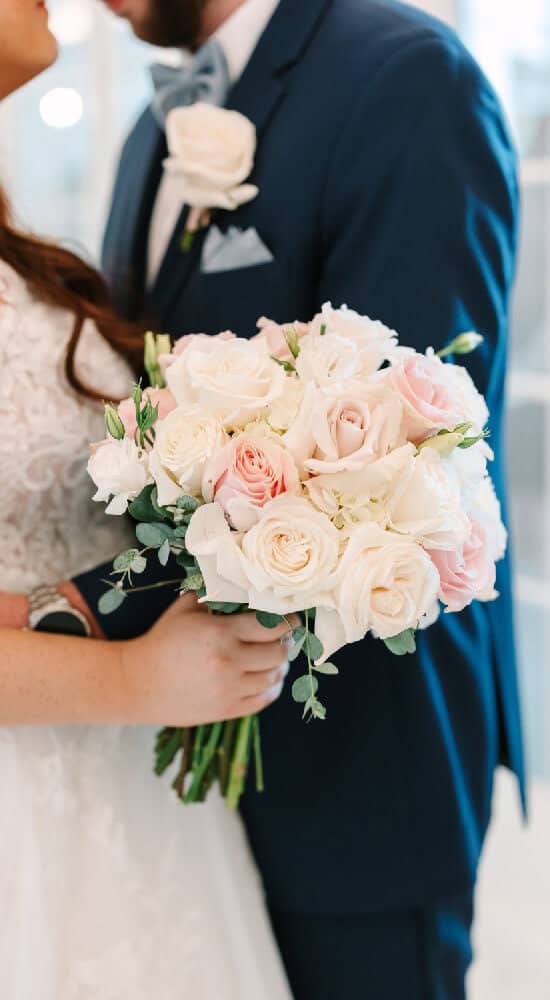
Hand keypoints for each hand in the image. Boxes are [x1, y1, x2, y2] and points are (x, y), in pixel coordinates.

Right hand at [121, 595, 297, 725]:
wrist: (138, 683)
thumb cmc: (162, 641)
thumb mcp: (185, 609)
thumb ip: (214, 598)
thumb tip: (242, 590)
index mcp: (220, 633)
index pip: (270, 627)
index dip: (287, 622)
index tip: (291, 619)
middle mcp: (229, 661)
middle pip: (278, 653)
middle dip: (286, 643)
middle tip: (285, 638)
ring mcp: (229, 689)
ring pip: (274, 677)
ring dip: (280, 666)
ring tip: (277, 658)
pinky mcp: (226, 710)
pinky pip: (263, 700)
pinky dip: (272, 688)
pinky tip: (268, 679)